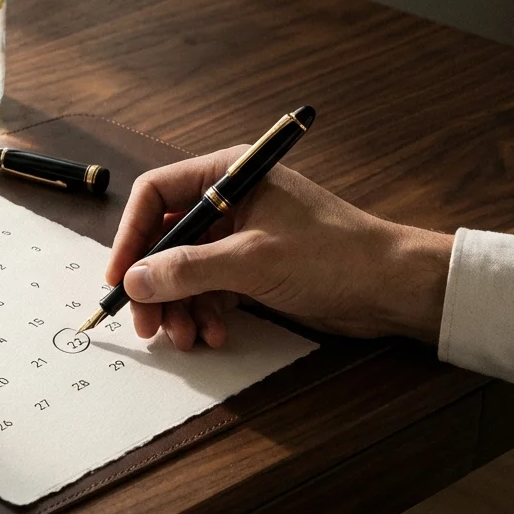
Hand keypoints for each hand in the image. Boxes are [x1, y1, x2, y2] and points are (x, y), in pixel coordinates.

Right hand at [104, 146, 453, 350]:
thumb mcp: (253, 261)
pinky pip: (210, 288)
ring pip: (185, 269)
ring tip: (185, 339)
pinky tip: (213, 336)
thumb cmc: (333, 256)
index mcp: (229, 175)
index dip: (131, 237)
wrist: (394, 288)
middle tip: (146, 324)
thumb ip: (188, 269)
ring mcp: (241, 235)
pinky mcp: (254, 268)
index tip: (119, 279)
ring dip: (179, 306)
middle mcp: (230, 200)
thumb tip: (134, 280)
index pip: (157, 195)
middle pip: (166, 238)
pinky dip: (205, 313)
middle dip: (154, 284)